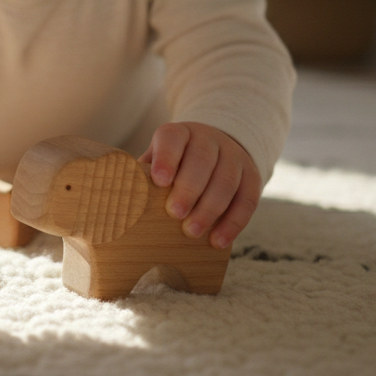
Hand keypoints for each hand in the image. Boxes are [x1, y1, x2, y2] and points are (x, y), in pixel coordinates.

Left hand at [138, 122, 260, 249]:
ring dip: (209, 209)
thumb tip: (123, 202)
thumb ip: (144, 176)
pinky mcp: (252, 176)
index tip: (159, 180)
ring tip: (192, 232)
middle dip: (189, 189)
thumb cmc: (176, 164)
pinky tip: (218, 241)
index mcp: (180, 133)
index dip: (166, 158)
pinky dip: (233, 223)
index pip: (173, 138)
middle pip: (202, 161)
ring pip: (226, 181)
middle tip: (175, 214)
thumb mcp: (159, 160)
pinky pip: (247, 200)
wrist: (217, 150)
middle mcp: (209, 140)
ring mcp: (234, 156)